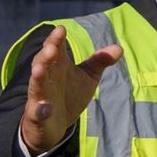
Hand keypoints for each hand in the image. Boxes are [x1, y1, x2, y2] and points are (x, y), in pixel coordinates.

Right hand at [18, 25, 122, 155]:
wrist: (54, 126)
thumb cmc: (70, 95)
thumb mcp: (88, 77)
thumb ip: (100, 61)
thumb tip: (119, 48)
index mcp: (58, 65)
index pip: (56, 49)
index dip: (56, 40)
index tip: (60, 30)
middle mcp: (47, 78)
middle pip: (43, 63)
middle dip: (46, 55)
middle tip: (52, 47)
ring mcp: (40, 96)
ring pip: (36, 85)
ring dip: (37, 77)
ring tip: (39, 70)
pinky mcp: (37, 116)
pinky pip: (37, 112)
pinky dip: (40, 110)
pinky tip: (45, 107)